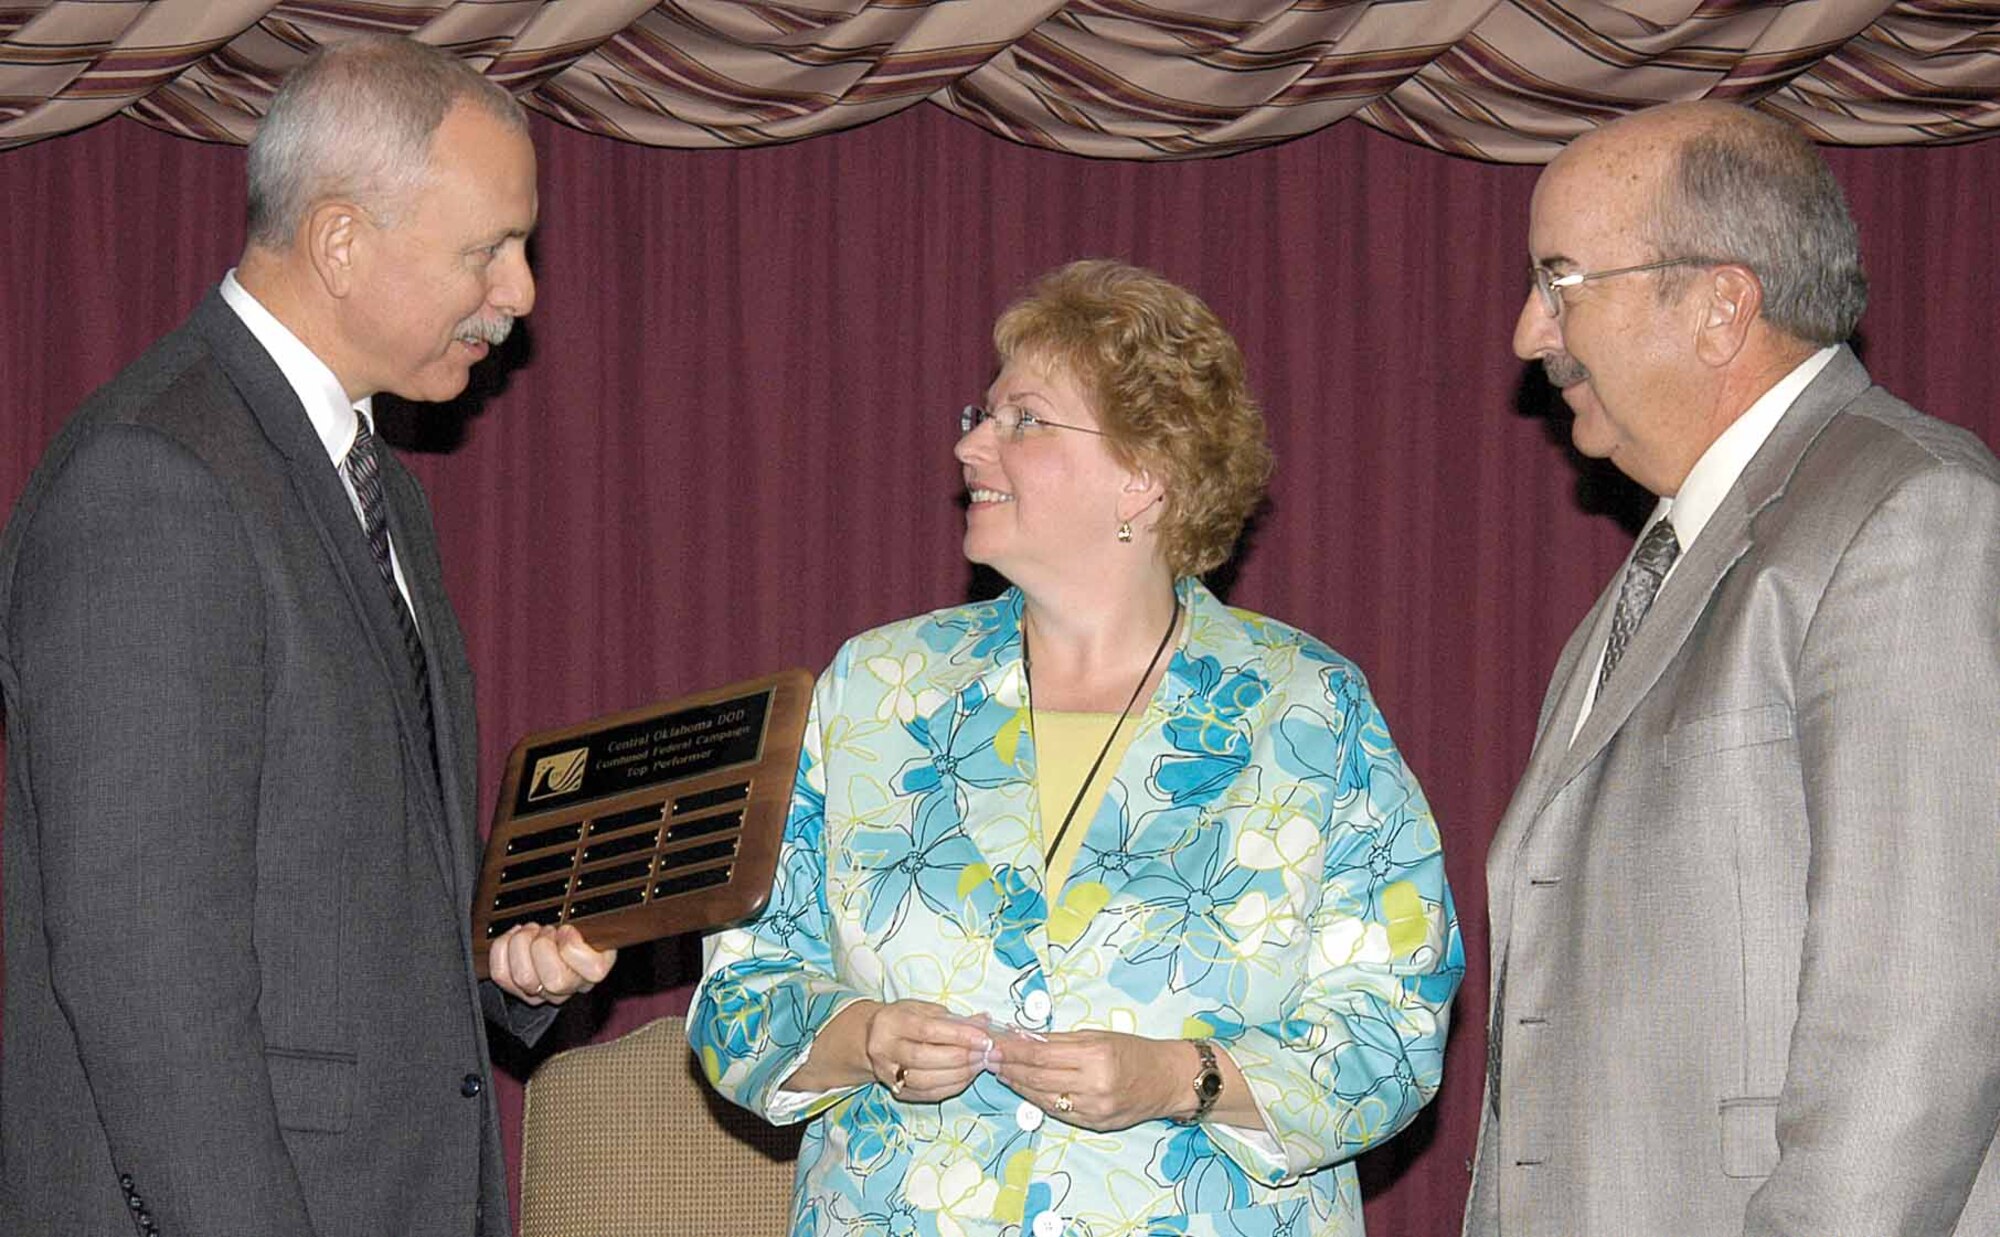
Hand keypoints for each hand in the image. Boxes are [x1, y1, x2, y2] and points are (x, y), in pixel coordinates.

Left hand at [487, 923, 616, 1005]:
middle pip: (555, 980)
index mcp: (597, 967)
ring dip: (521, 945)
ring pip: (525, 978)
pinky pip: (502, 975)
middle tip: (545, 929)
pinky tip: (513, 937)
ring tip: (529, 932)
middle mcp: (572, 986)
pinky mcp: (518, 991)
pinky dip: (502, 949)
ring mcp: (544, 992)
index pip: (594, 970)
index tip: (566, 928)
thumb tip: (591, 903)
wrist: (552, 932)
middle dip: (543, 945)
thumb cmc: (573, 920)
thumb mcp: (588, 914)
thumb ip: (592, 913)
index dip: (573, 945)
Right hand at [861, 1000, 991, 1103]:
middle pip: (924, 1058)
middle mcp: (884, 1049)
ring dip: (959, 1075)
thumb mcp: (924, 1009)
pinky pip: (927, 1094)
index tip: (984, 1039)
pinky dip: (952, 1087)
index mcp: (891, 1022)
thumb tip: (984, 1023)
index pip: (927, 1030)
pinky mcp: (896, 1091)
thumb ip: (952, 1018)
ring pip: (925, 1081)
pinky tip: (967, 1077)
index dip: (958, 1036)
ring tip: (979, 1065)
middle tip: (985, 1053)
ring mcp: (887, 1074)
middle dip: (960, 1057)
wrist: (871, 1040)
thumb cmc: (903, 1020)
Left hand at [988, 1028, 1188, 1130]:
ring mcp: (1094, 1109)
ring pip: (1043, 1098)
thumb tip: (1024, 1037)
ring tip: (1002, 1073)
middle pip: (1038, 1077)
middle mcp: (1094, 1085)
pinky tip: (1025, 1089)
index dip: (1014, 1051)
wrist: (1167, 1079)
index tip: (995, 1045)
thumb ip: (1060, 1040)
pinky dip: (1038, 1100)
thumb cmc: (1134, 1051)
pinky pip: (1058, 1112)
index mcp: (1095, 1057)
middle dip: (1010, 1068)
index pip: (1041, 1054)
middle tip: (990, 1058)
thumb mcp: (1098, 1036)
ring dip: (1018, 1085)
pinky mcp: (1095, 1124)